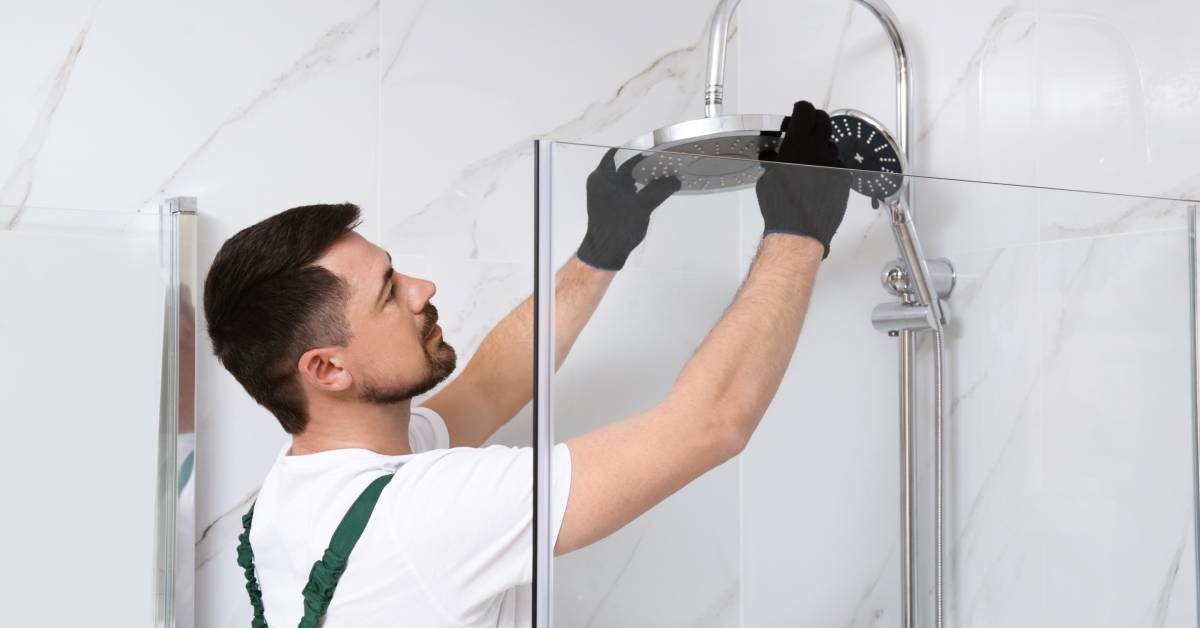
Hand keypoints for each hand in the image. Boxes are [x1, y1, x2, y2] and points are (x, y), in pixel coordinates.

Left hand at [576, 149, 681, 270]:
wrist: (605, 252)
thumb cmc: (617, 229)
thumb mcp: (642, 206)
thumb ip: (659, 190)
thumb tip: (675, 180)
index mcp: (603, 177)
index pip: (620, 153)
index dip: (637, 149)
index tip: (654, 149)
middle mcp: (600, 181)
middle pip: (623, 163)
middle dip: (641, 162)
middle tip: (660, 161)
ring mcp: (603, 191)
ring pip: (624, 175)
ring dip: (639, 174)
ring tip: (658, 173)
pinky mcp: (608, 201)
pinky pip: (624, 186)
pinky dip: (636, 184)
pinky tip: (650, 187)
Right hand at [755, 101, 850, 259]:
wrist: (799, 230)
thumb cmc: (780, 206)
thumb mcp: (768, 178)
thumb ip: (775, 161)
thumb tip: (775, 157)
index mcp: (798, 144)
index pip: (806, 112)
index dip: (801, 109)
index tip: (798, 111)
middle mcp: (819, 149)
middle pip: (823, 121)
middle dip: (815, 121)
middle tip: (807, 127)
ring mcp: (834, 163)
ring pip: (830, 144)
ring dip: (821, 146)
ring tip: (809, 160)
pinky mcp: (843, 178)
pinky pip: (837, 164)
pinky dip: (828, 166)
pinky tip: (818, 178)